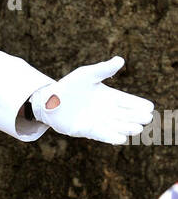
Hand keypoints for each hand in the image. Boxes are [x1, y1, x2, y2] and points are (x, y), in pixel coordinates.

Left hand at [29, 58, 153, 144]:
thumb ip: (103, 69)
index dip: (139, 104)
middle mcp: (107, 110)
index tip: (149, 107)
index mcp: (110, 96)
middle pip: (127, 115)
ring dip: (128, 128)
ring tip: (137, 128)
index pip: (129, 101)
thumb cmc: (69, 85)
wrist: (50, 100)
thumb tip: (120, 60)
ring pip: (118, 126)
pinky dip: (112, 136)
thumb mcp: (87, 75)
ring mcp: (98, 121)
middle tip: (146, 118)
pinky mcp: (87, 130)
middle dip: (137, 117)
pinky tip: (121, 138)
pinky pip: (103, 135)